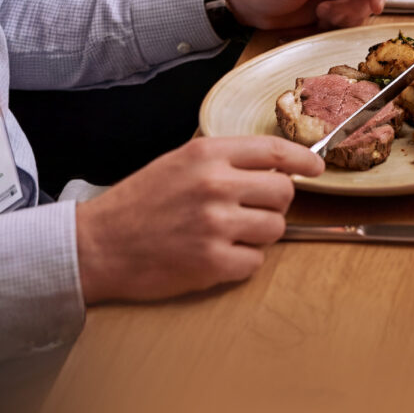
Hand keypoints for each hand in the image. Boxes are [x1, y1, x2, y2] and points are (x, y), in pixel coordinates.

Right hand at [75, 136, 319, 302]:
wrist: (97, 245)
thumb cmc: (138, 203)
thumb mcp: (177, 162)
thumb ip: (222, 159)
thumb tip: (272, 164)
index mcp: (207, 155)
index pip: (275, 151)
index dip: (303, 160)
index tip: (316, 168)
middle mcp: (216, 186)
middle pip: (283, 193)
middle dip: (274, 204)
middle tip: (251, 210)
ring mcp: (215, 225)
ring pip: (274, 228)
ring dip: (258, 234)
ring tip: (227, 234)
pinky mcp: (212, 262)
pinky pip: (255, 261)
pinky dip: (242, 262)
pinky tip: (217, 256)